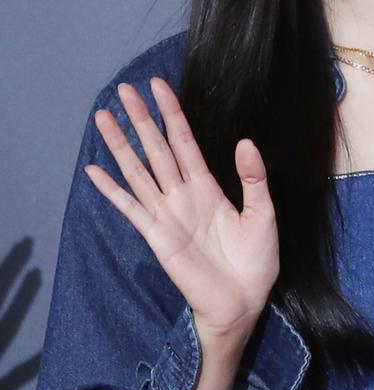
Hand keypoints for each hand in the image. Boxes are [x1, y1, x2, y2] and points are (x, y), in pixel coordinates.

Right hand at [84, 77, 278, 341]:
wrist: (243, 302)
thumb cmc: (256, 262)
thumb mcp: (263, 213)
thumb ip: (253, 178)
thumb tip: (245, 142)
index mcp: (208, 187)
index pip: (184, 141)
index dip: (172, 113)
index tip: (158, 86)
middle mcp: (182, 195)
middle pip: (156, 148)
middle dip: (141, 118)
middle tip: (124, 88)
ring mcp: (166, 214)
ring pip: (138, 170)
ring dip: (120, 144)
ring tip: (103, 117)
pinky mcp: (156, 236)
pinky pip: (130, 208)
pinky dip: (111, 190)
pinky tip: (94, 172)